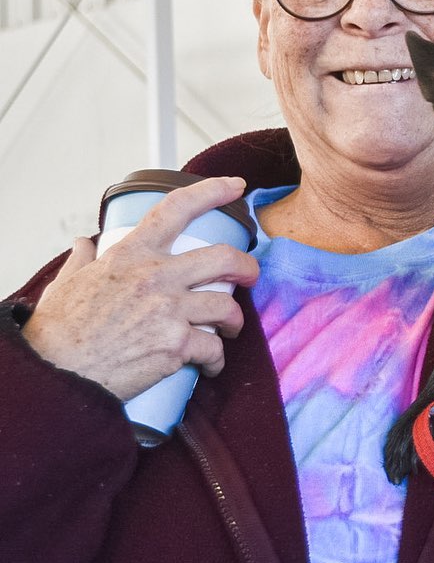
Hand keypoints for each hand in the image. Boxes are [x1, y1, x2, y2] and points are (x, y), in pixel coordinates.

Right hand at [22, 177, 258, 400]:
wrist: (55, 377)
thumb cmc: (58, 333)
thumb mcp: (66, 283)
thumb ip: (82, 259)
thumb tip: (85, 242)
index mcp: (131, 255)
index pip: (176, 209)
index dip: (212, 191)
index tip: (236, 186)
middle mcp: (155, 277)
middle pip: (224, 258)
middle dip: (247, 267)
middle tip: (249, 276)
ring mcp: (169, 310)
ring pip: (227, 306)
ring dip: (235, 320)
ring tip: (229, 329)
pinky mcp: (176, 345)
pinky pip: (214, 348)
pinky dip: (217, 360)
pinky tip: (212, 365)